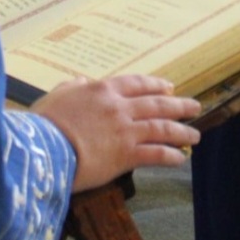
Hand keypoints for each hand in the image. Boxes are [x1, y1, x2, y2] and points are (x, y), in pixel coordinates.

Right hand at [33, 75, 200, 192]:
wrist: (44, 147)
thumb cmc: (45, 122)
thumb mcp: (57, 95)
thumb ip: (73, 86)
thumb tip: (82, 81)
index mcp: (103, 90)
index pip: (137, 84)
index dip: (156, 85)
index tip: (169, 87)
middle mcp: (119, 107)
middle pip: (156, 103)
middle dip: (178, 105)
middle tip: (194, 107)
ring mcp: (124, 130)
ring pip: (161, 127)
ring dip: (181, 130)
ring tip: (195, 135)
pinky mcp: (125, 155)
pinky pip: (154, 154)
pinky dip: (170, 155)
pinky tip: (180, 158)